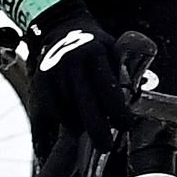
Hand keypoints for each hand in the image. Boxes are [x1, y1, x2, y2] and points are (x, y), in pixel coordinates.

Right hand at [33, 13, 146, 160]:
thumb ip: (125, 71)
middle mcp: (70, 63)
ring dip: (78, 127)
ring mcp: (50, 74)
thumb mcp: (113, 50)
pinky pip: (47, 115)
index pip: (107, 87)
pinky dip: (55, 129)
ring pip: (66, 112)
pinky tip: (59, 140)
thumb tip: (139, 99)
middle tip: (105, 147)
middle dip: (96, 129)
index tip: (126, 126)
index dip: (117, 110)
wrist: (59, 29)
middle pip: (84, 104)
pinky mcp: (37, 85)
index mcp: (94, 54)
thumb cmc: (96, 46)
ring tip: (88, 132)